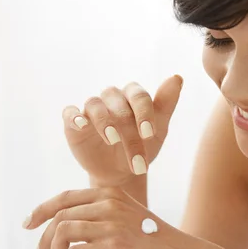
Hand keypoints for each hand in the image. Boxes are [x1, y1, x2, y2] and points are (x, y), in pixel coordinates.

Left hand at [25, 186, 202, 248]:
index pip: (64, 198)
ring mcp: (113, 224)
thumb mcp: (130, 219)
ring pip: (62, 233)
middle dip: (44, 240)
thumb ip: (104, 217)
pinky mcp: (115, 247)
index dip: (41, 210)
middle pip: (58, 217)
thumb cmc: (157, 245)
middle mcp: (111, 204)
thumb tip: (68, 231)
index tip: (28, 225)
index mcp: (112, 194)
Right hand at [62, 75, 182, 186]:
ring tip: (113, 140)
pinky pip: (70, 113)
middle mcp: (112, 98)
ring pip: (95, 105)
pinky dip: (74, 117)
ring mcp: (92, 109)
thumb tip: (177, 76)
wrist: (121, 172)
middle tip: (137, 156)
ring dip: (104, 122)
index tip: (149, 134)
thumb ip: (166, 103)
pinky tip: (82, 125)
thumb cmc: (143, 146)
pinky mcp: (74, 122)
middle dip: (129, 131)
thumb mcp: (158, 129)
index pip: (139, 96)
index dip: (144, 113)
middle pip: (119, 105)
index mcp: (133, 96)